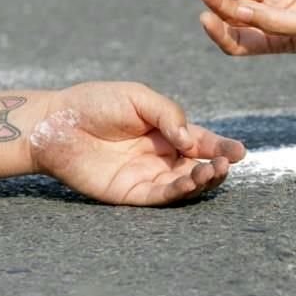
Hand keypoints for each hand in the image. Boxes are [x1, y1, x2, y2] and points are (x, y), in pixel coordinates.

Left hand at [30, 82, 245, 205]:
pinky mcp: (131, 193)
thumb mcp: (138, 98)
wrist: (56, 123)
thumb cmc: (95, 103)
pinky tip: (191, 180)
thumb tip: (191, 139)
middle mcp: (162, 157)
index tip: (240, 152)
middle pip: (198, 166)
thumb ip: (168, 114)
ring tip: (214, 171)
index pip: (202, 142)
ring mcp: (147, 176)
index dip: (222, 148)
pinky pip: (161, 196)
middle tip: (228, 163)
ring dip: (202, 180)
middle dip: (217, 167)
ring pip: (184, 184)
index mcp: (167, 132)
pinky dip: (180, 191)